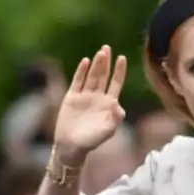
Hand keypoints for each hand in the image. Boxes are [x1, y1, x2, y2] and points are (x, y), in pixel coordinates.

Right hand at [54, 45, 126, 164]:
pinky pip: (77, 82)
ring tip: (100, 52)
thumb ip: (115, 118)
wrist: (71, 146)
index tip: (122, 58)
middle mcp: (97, 98)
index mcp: (108, 104)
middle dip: (106, 63)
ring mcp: (84, 97)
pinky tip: (85, 62)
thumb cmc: (91, 141)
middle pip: (103, 76)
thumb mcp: (107, 131)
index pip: (115, 83)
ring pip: (91, 77)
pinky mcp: (71, 98)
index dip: (119, 71)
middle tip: (107, 48)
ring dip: (95, 65)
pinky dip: (81, 72)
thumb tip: (119, 106)